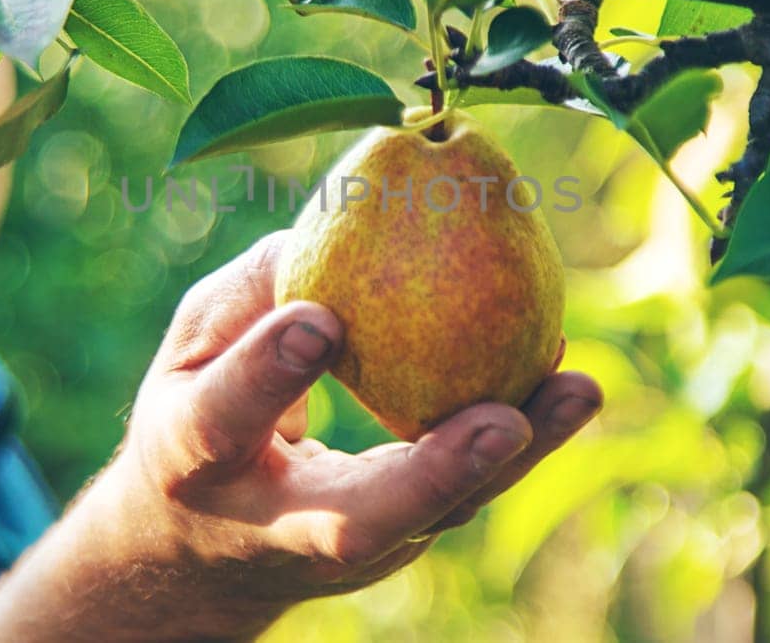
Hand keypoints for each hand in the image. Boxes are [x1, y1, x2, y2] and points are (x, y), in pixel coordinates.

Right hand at [0, 230, 600, 642]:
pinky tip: (568, 385)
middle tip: (502, 423)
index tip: (320, 319)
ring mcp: (345, 551)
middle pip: (358, 521)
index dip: (268, 373)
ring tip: (576, 391)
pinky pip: (467, 493)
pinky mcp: (400, 544)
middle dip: (433, 478)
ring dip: (513, 457)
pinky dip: (522, 439)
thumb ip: (256, 287)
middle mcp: (273, 524)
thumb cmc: (198, 408)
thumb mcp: (194, 344)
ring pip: (438, 517)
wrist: (199, 552)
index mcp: (193, 461)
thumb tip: (348, 218)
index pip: (225, 421)